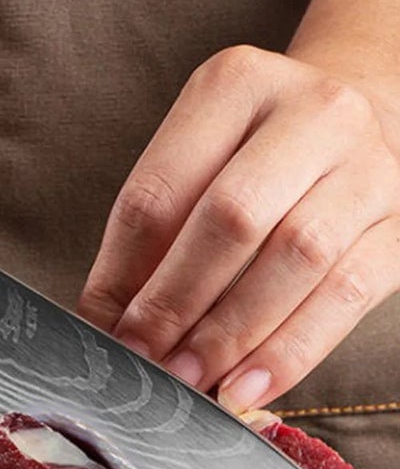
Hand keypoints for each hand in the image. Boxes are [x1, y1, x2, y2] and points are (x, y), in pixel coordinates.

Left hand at [81, 40, 399, 410]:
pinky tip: (249, 386)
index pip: (165, 183)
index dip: (125, 268)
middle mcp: (311, 111)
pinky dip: (291, 350)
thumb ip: (160, 223)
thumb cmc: (265, 148)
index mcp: (238, 82)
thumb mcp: (208, 150)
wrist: (365, 118)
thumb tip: (107, 319)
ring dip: (233, 333)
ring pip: (295, 257)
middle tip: (145, 362)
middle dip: (178, 302)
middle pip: (232, 215)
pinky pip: (346, 294)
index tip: (102, 330)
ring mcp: (366, 164)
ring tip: (192, 382)